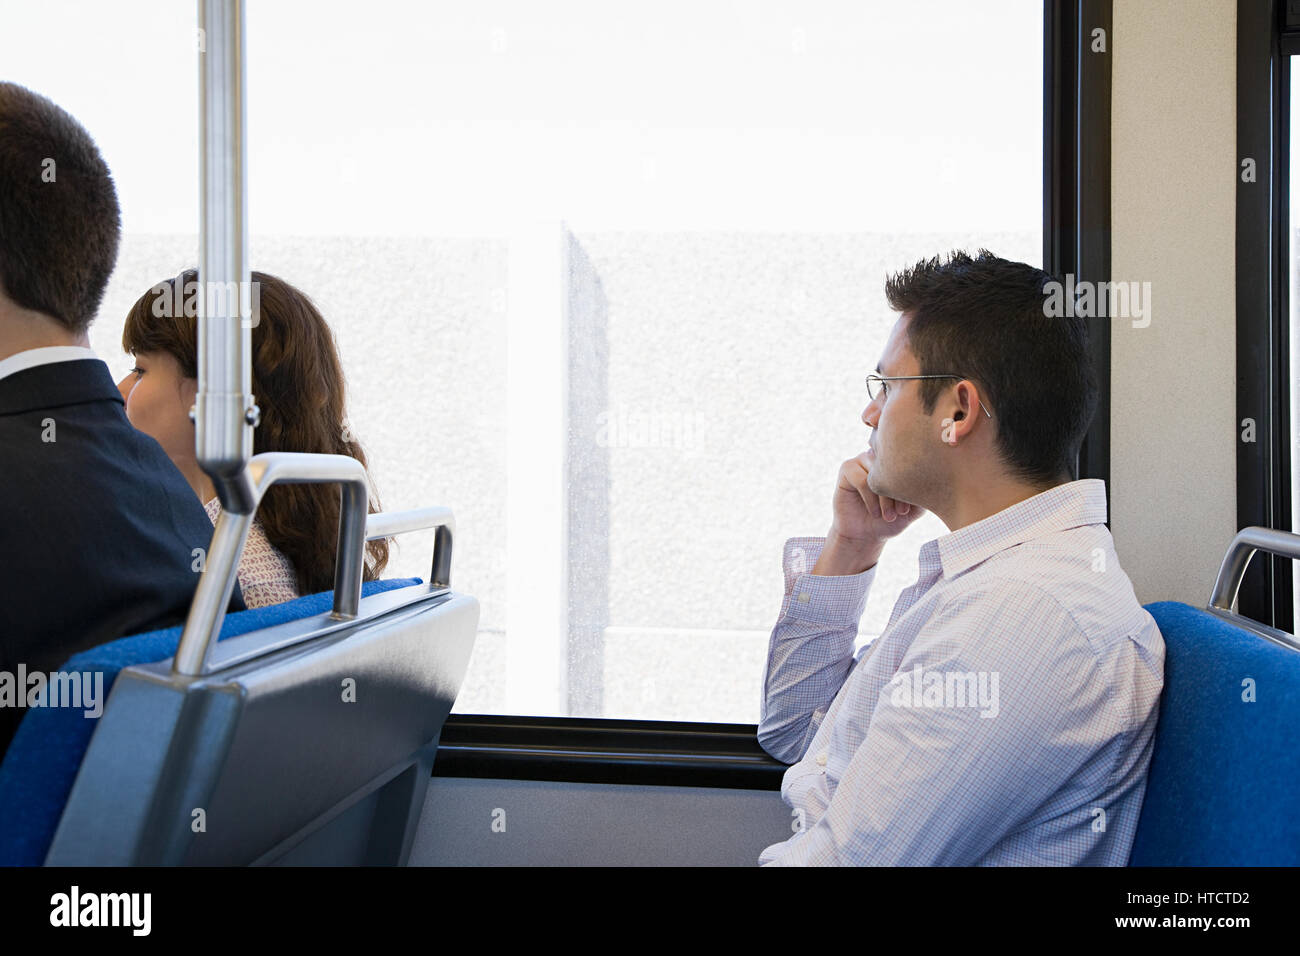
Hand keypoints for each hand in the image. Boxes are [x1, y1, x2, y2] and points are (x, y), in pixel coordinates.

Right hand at [814, 450, 926, 574]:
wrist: (867, 534)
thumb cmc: (892, 519)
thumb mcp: (914, 508)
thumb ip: (924, 493)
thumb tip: (938, 480)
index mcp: (899, 459)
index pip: (910, 460)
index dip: (913, 483)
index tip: (913, 507)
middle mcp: (881, 455)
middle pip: (893, 465)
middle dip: (899, 491)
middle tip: (902, 512)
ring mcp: (863, 459)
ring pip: (877, 473)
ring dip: (885, 497)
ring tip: (889, 516)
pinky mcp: (847, 469)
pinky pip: (861, 479)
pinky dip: (870, 498)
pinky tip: (875, 513)